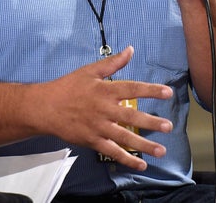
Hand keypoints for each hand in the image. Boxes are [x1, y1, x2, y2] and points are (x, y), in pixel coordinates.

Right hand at [34, 46, 173, 169]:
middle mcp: (104, 109)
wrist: (45, 107)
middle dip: (151, 122)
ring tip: (161, 150)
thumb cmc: (69, 86)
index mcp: (105, 89)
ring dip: (144, 145)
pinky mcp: (92, 141)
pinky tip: (141, 165)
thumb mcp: (90, 71)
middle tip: (169, 126)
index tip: (168, 92)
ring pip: (124, 137)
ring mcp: (98, 127)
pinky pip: (112, 152)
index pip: (133, 88)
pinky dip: (127, 159)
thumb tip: (131, 50)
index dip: (151, 90)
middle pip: (131, 116)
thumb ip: (113, 62)